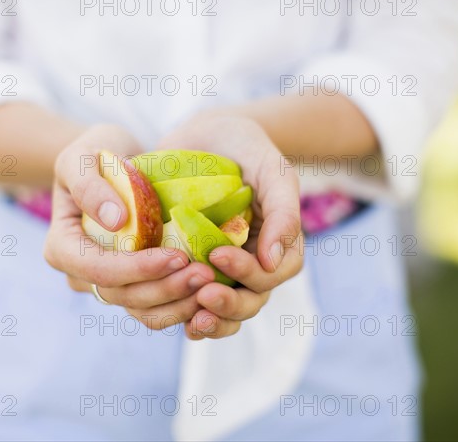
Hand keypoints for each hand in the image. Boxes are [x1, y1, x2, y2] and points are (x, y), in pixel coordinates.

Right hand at [44, 124, 215, 329]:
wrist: (116, 163)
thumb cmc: (95, 155)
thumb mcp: (82, 157)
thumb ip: (89, 185)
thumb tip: (114, 220)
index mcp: (62, 248)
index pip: (97, 269)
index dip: (137, 269)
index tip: (178, 256)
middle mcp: (82, 274)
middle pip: (122, 295)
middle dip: (165, 289)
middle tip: (206, 274)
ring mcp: (109, 283)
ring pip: (141, 309)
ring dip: (178, 302)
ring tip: (212, 282)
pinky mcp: (134, 284)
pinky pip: (155, 307)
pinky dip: (181, 304)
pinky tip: (208, 291)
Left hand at [159, 115, 303, 338]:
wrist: (208, 136)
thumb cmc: (246, 149)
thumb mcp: (273, 171)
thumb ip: (283, 212)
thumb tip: (273, 262)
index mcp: (277, 244)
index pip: (273, 274)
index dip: (250, 274)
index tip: (218, 253)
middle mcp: (252, 262)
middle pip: (250, 301)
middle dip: (229, 305)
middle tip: (204, 296)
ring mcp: (222, 268)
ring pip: (224, 311)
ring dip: (210, 320)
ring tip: (191, 320)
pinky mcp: (193, 266)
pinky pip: (193, 300)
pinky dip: (185, 312)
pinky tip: (174, 313)